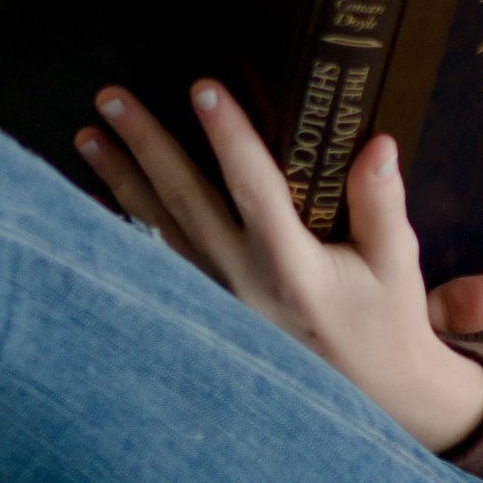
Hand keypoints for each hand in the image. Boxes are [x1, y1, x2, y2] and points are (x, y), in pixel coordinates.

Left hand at [76, 82, 482, 455]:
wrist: (370, 395)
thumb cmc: (385, 319)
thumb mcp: (396, 262)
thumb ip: (380, 202)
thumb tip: (376, 144)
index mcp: (293, 268)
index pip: (255, 189)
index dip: (229, 136)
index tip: (202, 88)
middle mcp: (243, 283)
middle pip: (185, 202)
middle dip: (146, 145)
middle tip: (109, 97)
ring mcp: (216, 301)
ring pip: (158, 231)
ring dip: (120, 180)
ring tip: (86, 135)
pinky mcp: (204, 312)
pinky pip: (154, 265)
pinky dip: (123, 230)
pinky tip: (93, 201)